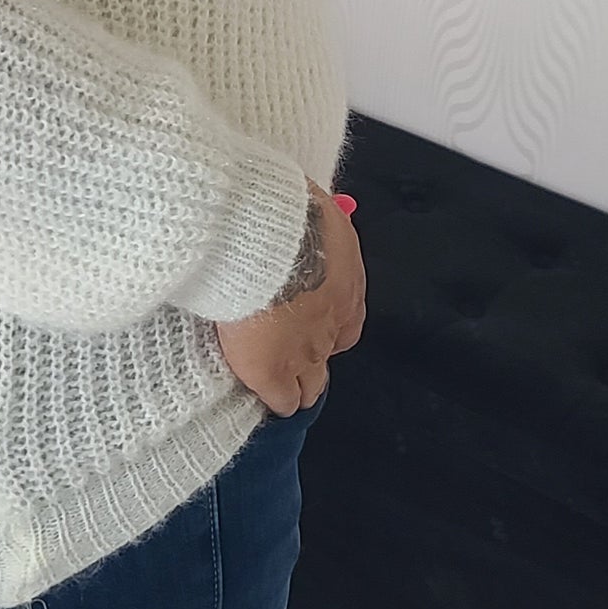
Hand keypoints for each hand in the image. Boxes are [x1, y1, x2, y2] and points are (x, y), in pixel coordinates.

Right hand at [213, 183, 364, 415]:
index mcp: (344, 282)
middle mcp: (333, 321)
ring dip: (300, 383)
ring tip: (286, 388)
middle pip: (330, 354)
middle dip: (316, 356)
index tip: (307, 317)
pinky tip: (268, 401)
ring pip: (312, 384)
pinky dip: (275, 400)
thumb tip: (305, 208)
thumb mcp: (308, 207)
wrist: (262, 238)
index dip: (326, 322)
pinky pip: (281, 399)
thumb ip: (309, 221)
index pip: (345, 317)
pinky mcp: (271, 370)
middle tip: (295, 355)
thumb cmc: (281, 210)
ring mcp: (306, 350)